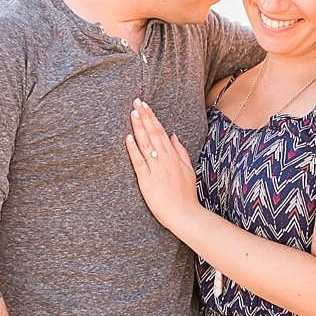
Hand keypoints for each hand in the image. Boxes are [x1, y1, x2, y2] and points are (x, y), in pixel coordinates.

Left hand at [124, 99, 202, 230]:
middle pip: (153, 134)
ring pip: (146, 144)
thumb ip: (180, 151)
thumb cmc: (186, 194)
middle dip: (144, 116)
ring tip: (132, 113)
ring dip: (139, 127)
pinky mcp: (147, 181)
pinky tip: (128, 138)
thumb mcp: (188, 169)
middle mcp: (165, 160)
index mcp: (174, 157)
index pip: (161, 132)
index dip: (152, 117)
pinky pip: (139, 162)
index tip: (145, 105)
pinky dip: (133, 149)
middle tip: (136, 102)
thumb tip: (173, 136)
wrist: (184, 214)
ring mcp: (156, 170)